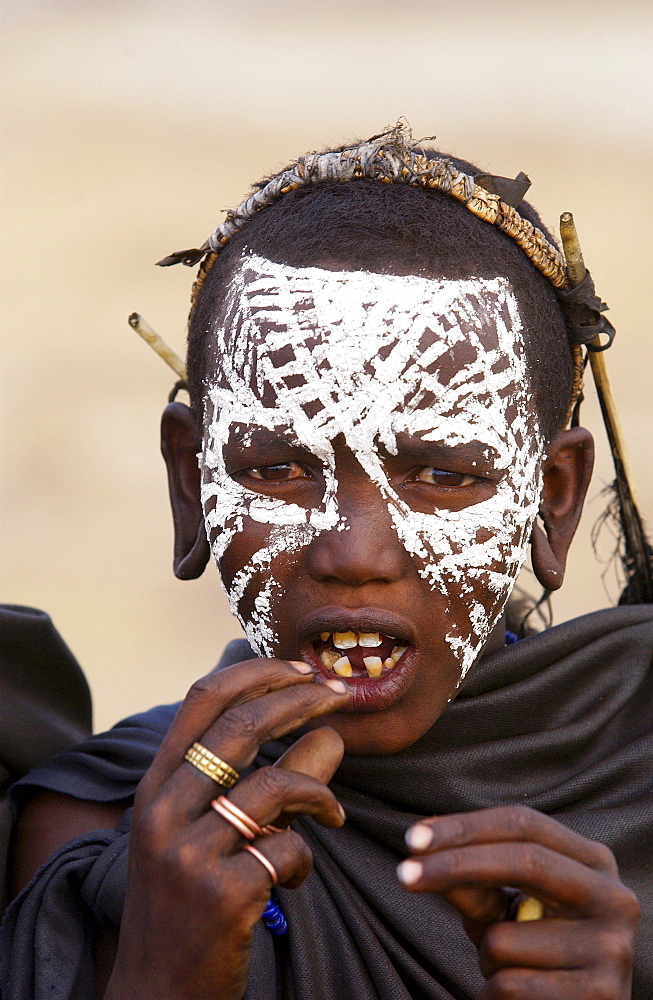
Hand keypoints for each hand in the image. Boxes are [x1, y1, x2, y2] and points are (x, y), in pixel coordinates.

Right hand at [104, 658, 348, 999]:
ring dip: (318, 794)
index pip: (202, 698)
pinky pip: (287, 850)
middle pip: (240, 725)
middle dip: (301, 700)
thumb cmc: (188, 905)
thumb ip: (272, 782)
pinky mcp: (221, 895)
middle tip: (340, 698)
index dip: (257, 672)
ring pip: (274, 786)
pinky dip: (305, 858)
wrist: (157, 994)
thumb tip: (331, 735)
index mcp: (155, 787)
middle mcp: (162, 811)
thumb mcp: (214, 836)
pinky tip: (294, 879)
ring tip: (333, 814)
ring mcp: (188, 853)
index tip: (302, 669)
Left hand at [398, 805, 638, 998]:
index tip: (411, 838)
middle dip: (454, 865)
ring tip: (507, 968)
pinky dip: (492, 992)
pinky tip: (516, 996)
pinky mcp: (601, 996)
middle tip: (403, 874)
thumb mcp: (504, 909)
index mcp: (593, 861)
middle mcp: (614, 897)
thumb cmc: (537, 953)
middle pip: (525, 859)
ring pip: (505, 938)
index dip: (464, 826)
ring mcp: (613, 947)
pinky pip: (510, 984)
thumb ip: (471, 880)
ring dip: (483, 955)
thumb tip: (421, 850)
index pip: (524, 823)